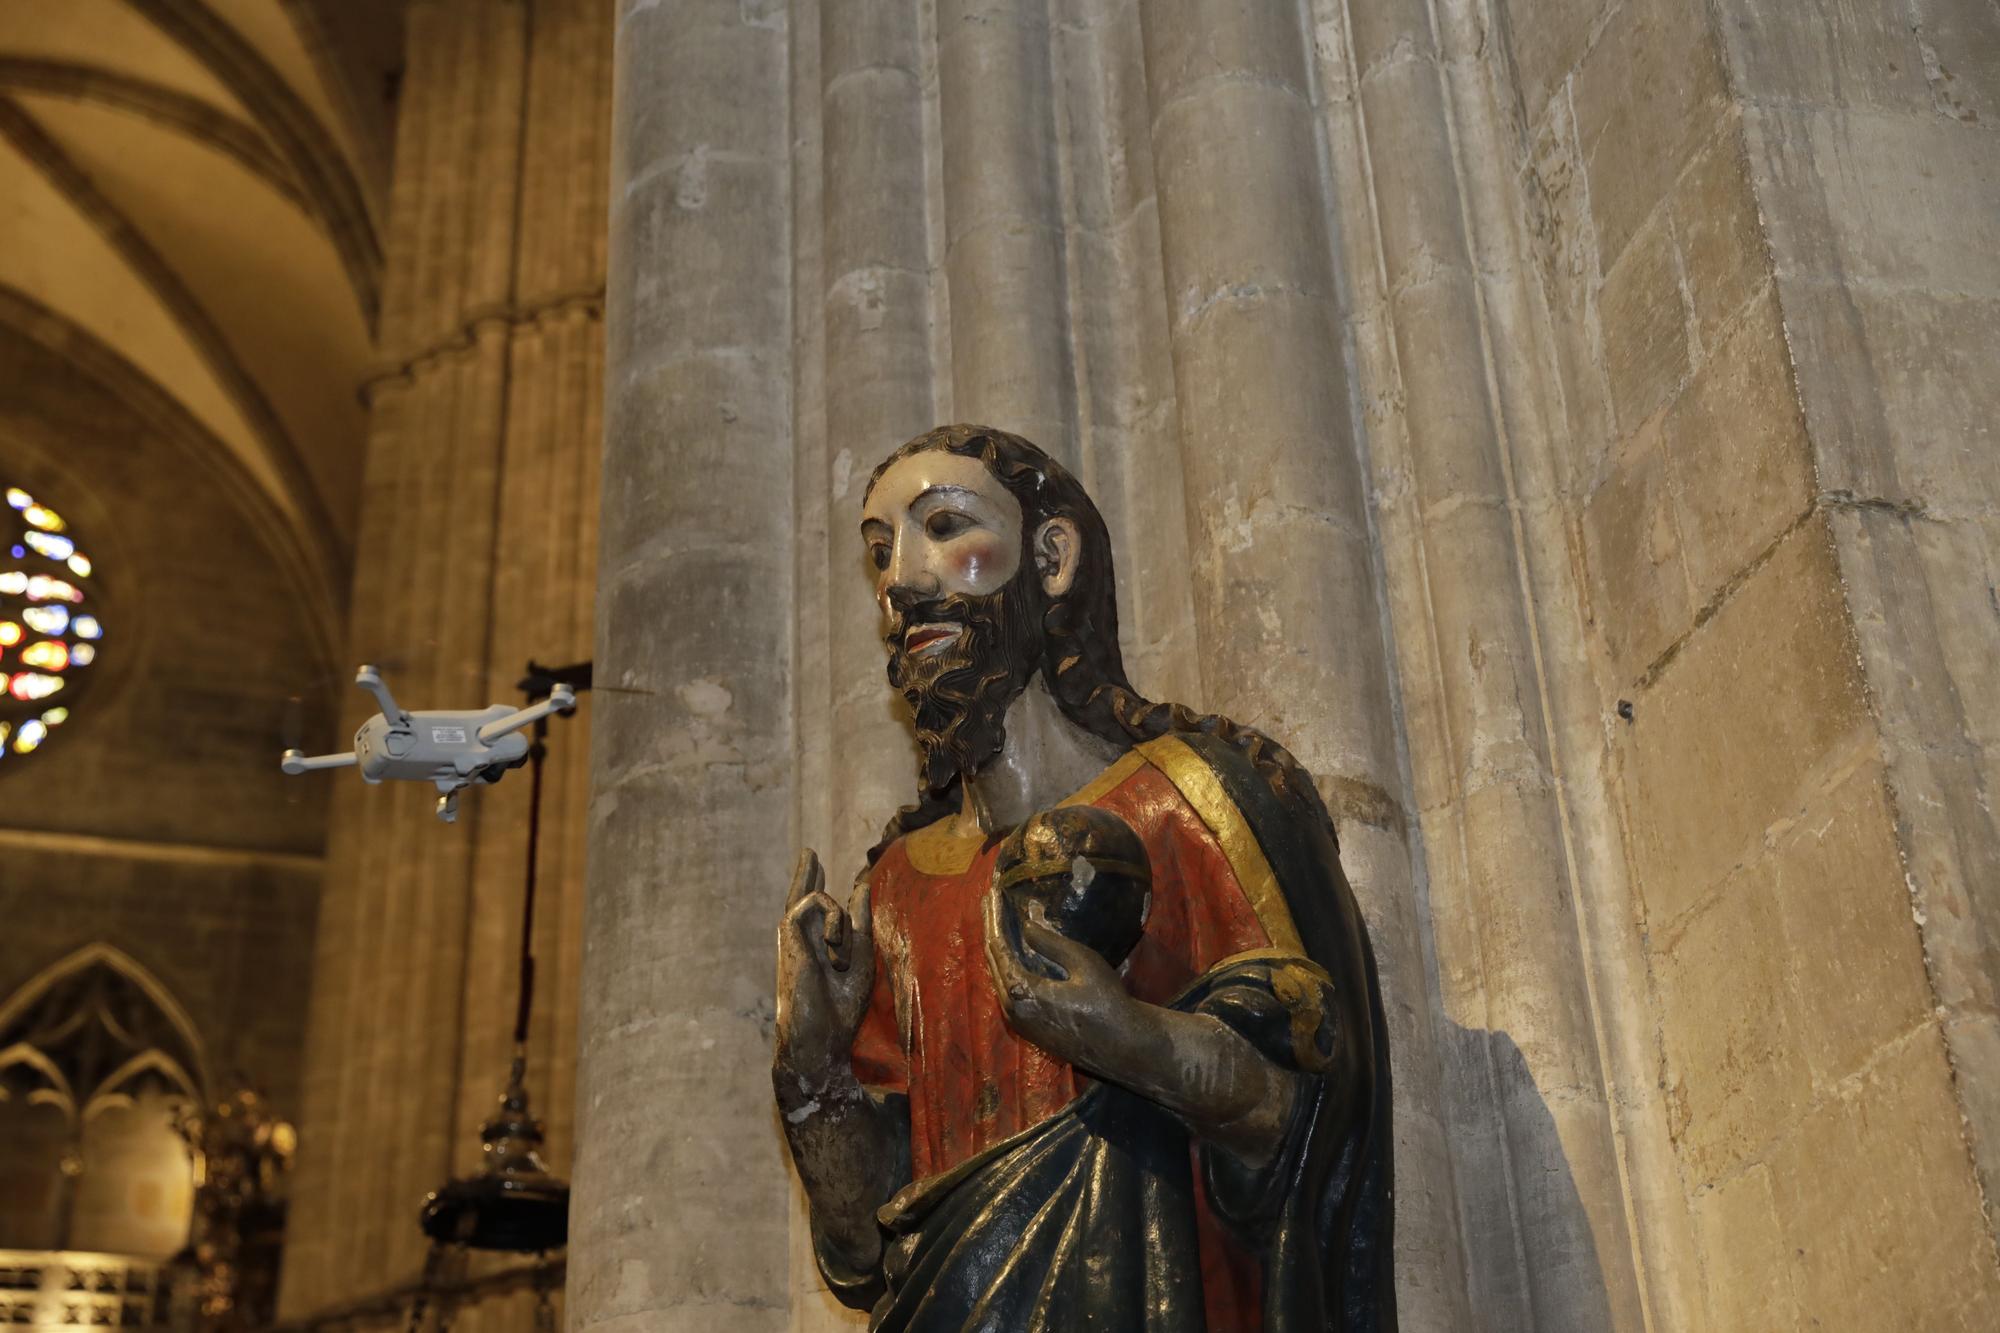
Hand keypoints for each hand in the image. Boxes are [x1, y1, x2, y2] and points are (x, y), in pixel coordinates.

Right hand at [774, 849, 873, 1091]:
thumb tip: (862, 886)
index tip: (814, 861)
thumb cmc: (841, 1006)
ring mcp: (792, 936)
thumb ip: (862, 923)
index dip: (814, 882)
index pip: (814, 908)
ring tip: (841, 961)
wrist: (821, 1037)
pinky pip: (815, 901)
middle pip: (800, 896)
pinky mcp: (788, 933)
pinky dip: (836, 923)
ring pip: (819, 898)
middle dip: (806, 873)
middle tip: (809, 852)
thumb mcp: (863, 957)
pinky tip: (836, 954)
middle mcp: (801, 939)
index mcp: (817, 946)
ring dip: (843, 924)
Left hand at [982, 883, 1134, 1070]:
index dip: (993, 919)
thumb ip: (1051, 944)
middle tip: (989, 901)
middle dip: (992, 929)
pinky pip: (1008, 990)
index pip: (998, 948)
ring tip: (997, 920)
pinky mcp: (1027, 1029)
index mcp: (1023, 993)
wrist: (1122, 1046)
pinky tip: (1012, 951)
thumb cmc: (1108, 1003)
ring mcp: (1018, 1022)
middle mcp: (1013, 1010)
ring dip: (998, 948)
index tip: (990, 895)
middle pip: (993, 961)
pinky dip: (1007, 966)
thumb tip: (1026, 926)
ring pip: (999, 977)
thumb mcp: (1084, 964)